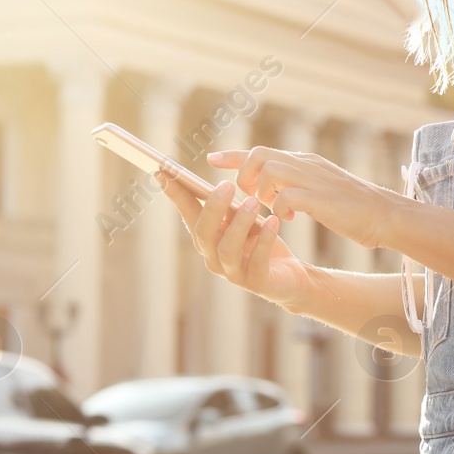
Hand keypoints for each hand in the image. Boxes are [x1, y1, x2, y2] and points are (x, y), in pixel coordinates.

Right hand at [155, 169, 311, 309]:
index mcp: (208, 238)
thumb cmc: (263, 243)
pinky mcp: (257, 282)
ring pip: (227, 248)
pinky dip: (265, 239)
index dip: (176, 195)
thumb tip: (219, 180)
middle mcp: (214, 257)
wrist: (290, 276)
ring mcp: (233, 273)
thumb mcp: (246, 220)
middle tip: (227, 184)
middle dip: (213, 208)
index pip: (187, 214)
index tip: (163, 171)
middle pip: (204, 233)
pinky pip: (257, 261)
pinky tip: (274, 221)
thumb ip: (230, 206)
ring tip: (254, 201)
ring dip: (239, 223)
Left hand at [206, 146, 402, 250]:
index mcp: (304, 161)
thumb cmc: (354, 206)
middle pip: (258, 155)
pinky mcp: (318, 198)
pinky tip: (289, 219)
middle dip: (245, 176)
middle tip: (252, 198)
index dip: (234, 156)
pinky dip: (278, 209)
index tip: (211, 160)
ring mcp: (311, 179)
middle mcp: (305, 164)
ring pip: (267, 171)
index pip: (261, 150)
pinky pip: (283, 197)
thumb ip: (297, 181)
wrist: (385, 215)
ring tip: (270, 208)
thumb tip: (274, 185)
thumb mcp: (321, 185)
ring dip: (260, 192)